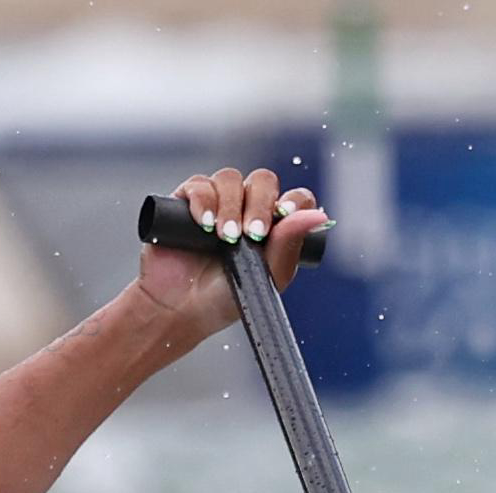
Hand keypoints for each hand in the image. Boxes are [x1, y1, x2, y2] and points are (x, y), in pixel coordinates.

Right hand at [135, 166, 328, 346]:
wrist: (178, 311)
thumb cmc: (223, 299)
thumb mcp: (265, 278)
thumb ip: (289, 245)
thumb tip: (317, 216)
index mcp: (272, 226)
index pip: (293, 199)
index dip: (293, 202)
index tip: (285, 215)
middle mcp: (246, 208)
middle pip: (263, 181)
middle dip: (260, 204)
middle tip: (252, 234)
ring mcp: (216, 202)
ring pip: (230, 179)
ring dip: (230, 205)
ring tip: (224, 237)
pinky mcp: (186, 202)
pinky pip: (198, 185)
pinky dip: (203, 200)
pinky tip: (204, 223)